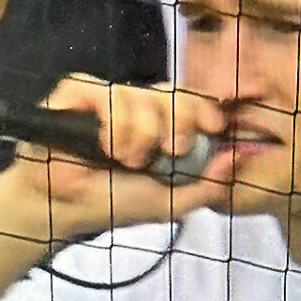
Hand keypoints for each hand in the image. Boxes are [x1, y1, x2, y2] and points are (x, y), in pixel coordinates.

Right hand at [0, 75, 237, 240]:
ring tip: (125, 159)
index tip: (215, 125)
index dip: (205, 108)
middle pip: (171, 92)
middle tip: (170, 149)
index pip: (190, 101)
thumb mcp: (167, 201)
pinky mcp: (75, 93)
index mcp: (159, 125)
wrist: (61, 209)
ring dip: (138, 134)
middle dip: (177, 121)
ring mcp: (105, 97)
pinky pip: (104, 92)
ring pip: (139, 94)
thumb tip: (240, 157)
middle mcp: (135, 107)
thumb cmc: (112, 203)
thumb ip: (206, 185)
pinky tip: (105, 146)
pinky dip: (112, 122)